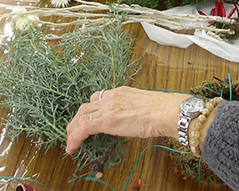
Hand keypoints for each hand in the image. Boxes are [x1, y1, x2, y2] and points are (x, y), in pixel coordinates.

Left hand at [65, 87, 189, 154]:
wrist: (167, 111)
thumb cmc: (163, 111)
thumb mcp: (143, 105)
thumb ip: (131, 110)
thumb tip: (130, 120)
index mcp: (121, 91)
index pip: (97, 99)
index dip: (88, 111)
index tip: (86, 121)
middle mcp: (111, 96)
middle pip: (85, 107)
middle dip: (76, 120)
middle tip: (72, 132)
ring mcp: (108, 107)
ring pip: (81, 116)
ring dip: (73, 129)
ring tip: (70, 142)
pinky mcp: (108, 120)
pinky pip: (84, 127)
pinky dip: (75, 137)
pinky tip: (73, 146)